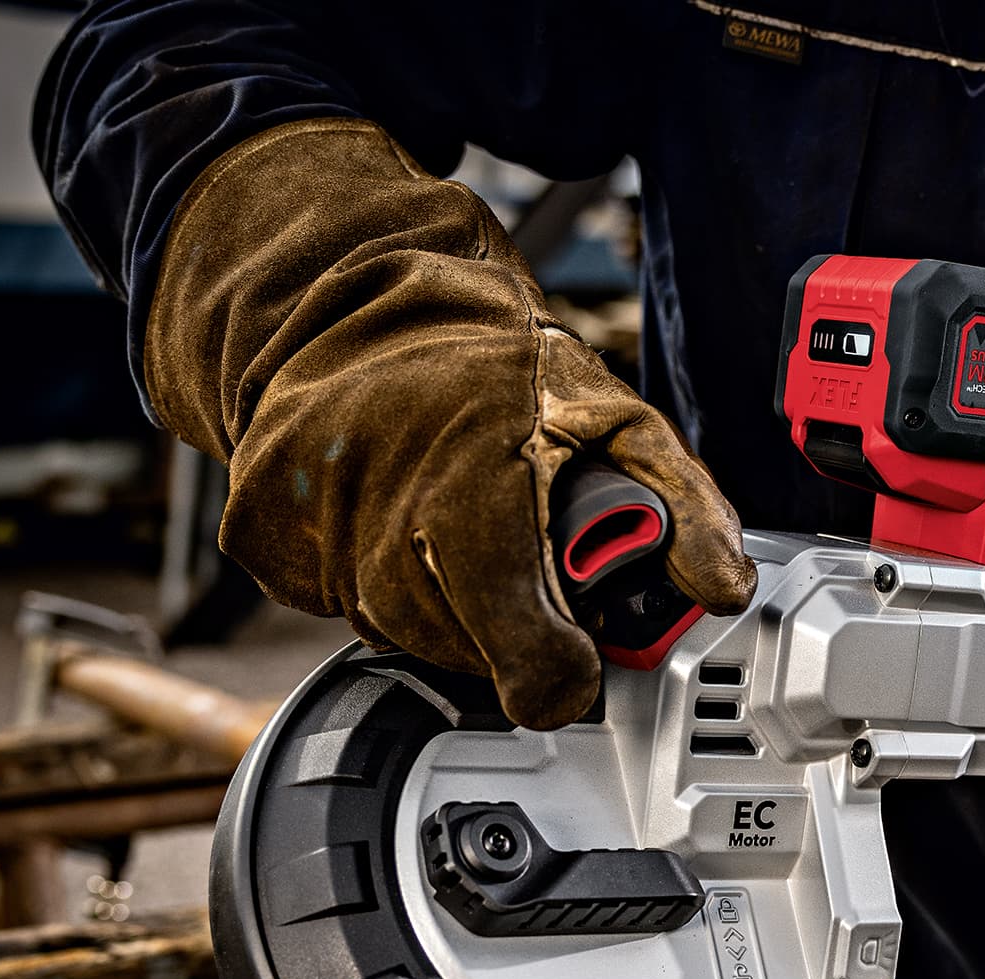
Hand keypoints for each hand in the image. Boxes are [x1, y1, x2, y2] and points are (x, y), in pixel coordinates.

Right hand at [145, 119, 754, 729]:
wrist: (359, 302)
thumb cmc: (496, 365)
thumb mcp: (617, 419)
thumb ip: (687, 508)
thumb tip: (723, 588)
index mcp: (474, 477)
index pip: (515, 637)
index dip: (554, 670)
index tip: (574, 664)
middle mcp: (380, 505)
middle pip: (464, 647)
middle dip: (509, 627)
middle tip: (525, 567)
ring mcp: (310, 522)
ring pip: (403, 636)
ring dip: (449, 613)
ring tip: (466, 535)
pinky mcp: (260, 534)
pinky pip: (341, 607)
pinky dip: (383, 588)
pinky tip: (404, 529)